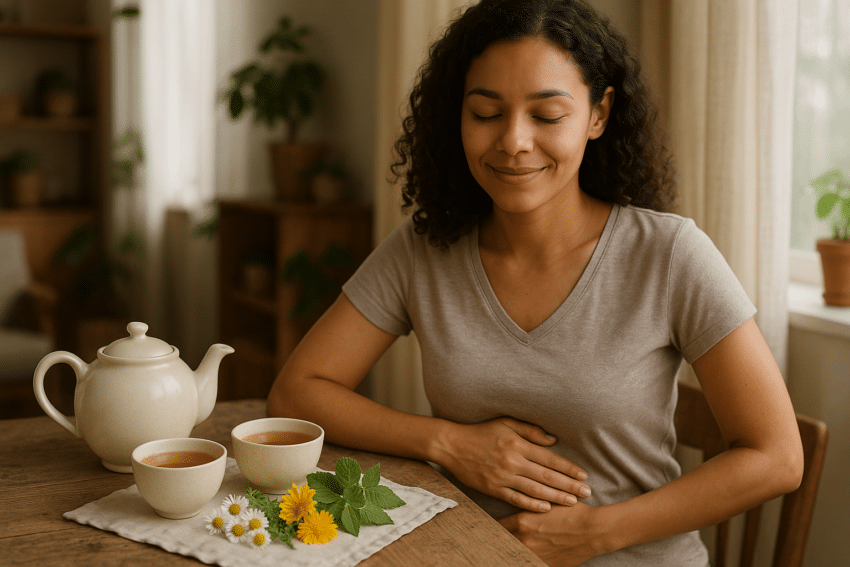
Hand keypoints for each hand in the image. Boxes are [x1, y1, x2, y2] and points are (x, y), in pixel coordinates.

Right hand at [439, 417, 590, 511]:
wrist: (453, 445)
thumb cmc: (481, 432)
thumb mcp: (506, 423)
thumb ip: (531, 431)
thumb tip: (553, 440)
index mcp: (517, 445)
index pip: (549, 459)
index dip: (568, 468)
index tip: (583, 474)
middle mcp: (512, 462)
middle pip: (547, 476)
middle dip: (569, 485)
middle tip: (587, 492)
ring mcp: (502, 477)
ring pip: (535, 490)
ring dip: (556, 496)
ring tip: (572, 501)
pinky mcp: (493, 488)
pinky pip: (516, 499)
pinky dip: (532, 504)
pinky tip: (546, 507)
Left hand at [498, 503, 600, 566]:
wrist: (593, 530)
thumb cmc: (572, 513)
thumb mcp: (547, 503)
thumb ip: (529, 506)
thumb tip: (513, 511)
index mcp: (523, 521)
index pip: (497, 526)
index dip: (492, 527)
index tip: (489, 528)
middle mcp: (525, 539)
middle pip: (502, 542)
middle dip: (499, 540)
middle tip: (493, 541)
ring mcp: (535, 554)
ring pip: (514, 554)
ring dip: (511, 551)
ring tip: (505, 551)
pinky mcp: (546, 565)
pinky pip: (528, 562)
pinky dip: (525, 559)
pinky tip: (523, 557)